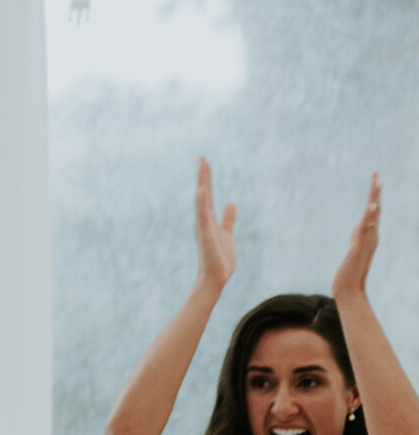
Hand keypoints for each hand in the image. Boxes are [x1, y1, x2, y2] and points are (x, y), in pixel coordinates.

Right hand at [193, 157, 236, 292]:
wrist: (216, 277)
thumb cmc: (220, 259)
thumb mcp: (227, 234)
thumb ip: (228, 219)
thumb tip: (231, 203)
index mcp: (208, 219)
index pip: (207, 194)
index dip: (206, 178)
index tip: (204, 162)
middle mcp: (202, 219)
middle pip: (203, 192)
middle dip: (203, 175)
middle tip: (201, 156)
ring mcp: (203, 225)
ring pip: (202, 199)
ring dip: (202, 183)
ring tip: (202, 166)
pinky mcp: (206, 233)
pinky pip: (203, 214)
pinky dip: (201, 202)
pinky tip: (202, 190)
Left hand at [334, 173, 382, 303]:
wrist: (349, 288)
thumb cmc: (351, 269)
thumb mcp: (354, 247)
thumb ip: (358, 235)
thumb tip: (359, 225)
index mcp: (370, 233)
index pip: (373, 210)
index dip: (374, 194)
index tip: (376, 177)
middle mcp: (372, 235)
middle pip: (375, 208)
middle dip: (376, 190)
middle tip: (377, 172)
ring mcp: (367, 240)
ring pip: (372, 216)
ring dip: (374, 198)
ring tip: (376, 182)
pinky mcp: (360, 247)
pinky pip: (365, 229)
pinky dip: (369, 217)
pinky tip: (371, 206)